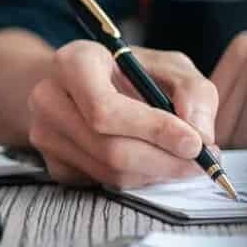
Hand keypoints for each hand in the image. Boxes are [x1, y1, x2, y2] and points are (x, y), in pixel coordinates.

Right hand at [27, 40, 217, 187]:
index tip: (194, 143)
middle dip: (164, 161)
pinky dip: (138, 179)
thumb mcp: (169, 66)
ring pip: (109, 172)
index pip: (105, 109)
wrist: (86, 86)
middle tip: (200, 162)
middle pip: (109, 148)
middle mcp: (48, 97)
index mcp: (73, 62)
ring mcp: (45, 133)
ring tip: (179, 159)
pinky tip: (150, 161)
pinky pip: (103, 184)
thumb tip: (200, 135)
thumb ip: (194, 92)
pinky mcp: (53, 163)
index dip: (153, 130)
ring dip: (155, 173)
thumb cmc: (129, 73)